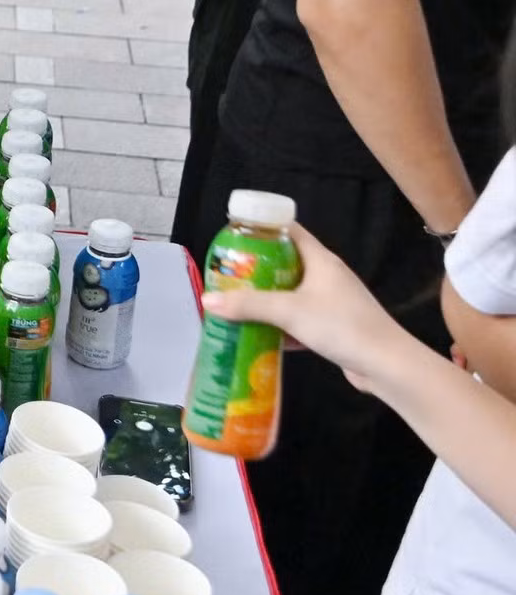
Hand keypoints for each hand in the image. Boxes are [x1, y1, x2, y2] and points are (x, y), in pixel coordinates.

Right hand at [199, 223, 413, 394]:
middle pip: (286, 263)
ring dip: (266, 300)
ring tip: (235, 304)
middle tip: (227, 275)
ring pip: (291, 294)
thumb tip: (207, 299)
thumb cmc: (342, 326)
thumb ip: (248, 305)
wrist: (387, 365)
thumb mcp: (289, 311)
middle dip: (256, 269)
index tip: (234, 236)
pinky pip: (299, 318)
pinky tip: (259, 335)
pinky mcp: (334, 327)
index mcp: (321, 260)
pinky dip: (279, 324)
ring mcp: (332, 303)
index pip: (289, 231)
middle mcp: (327, 277)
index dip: (262, 228)